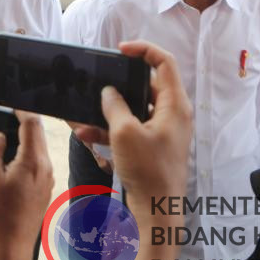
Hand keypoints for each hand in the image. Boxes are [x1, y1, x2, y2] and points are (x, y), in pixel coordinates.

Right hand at [0, 112, 53, 248]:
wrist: (12, 244)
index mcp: (32, 160)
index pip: (32, 123)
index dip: (21, 109)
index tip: (12, 103)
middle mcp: (46, 166)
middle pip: (38, 134)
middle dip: (24, 123)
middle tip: (8, 116)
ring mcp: (48, 178)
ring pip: (38, 149)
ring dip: (25, 140)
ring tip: (8, 139)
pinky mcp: (45, 188)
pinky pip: (38, 162)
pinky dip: (27, 155)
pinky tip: (13, 162)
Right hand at [74, 40, 192, 205]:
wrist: (156, 210)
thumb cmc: (148, 171)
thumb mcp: (125, 133)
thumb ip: (115, 106)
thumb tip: (108, 92)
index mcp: (175, 105)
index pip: (164, 62)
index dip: (143, 50)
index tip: (121, 49)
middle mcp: (173, 114)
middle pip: (146, 85)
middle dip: (118, 85)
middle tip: (99, 81)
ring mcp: (163, 130)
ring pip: (134, 108)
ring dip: (109, 110)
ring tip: (84, 114)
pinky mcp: (152, 145)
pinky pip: (130, 127)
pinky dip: (110, 128)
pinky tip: (86, 134)